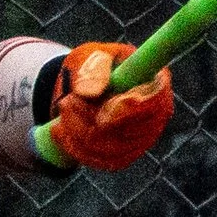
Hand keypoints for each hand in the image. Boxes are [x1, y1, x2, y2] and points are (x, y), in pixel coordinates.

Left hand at [43, 41, 171, 170]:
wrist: (83, 91)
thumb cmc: (94, 67)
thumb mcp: (90, 56)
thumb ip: (92, 68)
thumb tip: (89, 91)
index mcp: (155, 82)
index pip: (155, 102)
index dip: (129, 109)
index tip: (102, 109)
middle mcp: (156, 115)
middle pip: (127, 130)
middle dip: (90, 118)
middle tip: (67, 101)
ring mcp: (142, 139)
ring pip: (108, 148)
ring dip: (77, 129)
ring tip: (63, 108)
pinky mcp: (124, 156)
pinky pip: (98, 160)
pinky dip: (74, 145)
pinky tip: (60, 128)